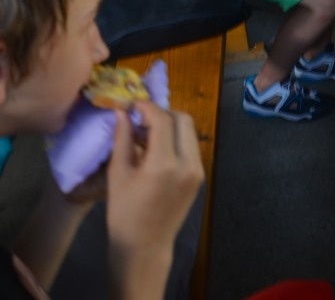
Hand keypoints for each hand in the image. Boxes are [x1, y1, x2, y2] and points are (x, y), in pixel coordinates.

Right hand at [106, 103, 203, 263]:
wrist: (145, 246)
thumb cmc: (124, 213)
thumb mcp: (118, 174)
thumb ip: (122, 139)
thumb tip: (122, 112)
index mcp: (165, 164)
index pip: (162, 120)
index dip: (147, 107)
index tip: (132, 105)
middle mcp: (188, 164)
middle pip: (183, 120)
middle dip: (162, 113)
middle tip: (140, 118)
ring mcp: (198, 170)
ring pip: (190, 132)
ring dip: (170, 125)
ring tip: (145, 134)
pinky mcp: (200, 176)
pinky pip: (190, 147)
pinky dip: (176, 140)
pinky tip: (156, 148)